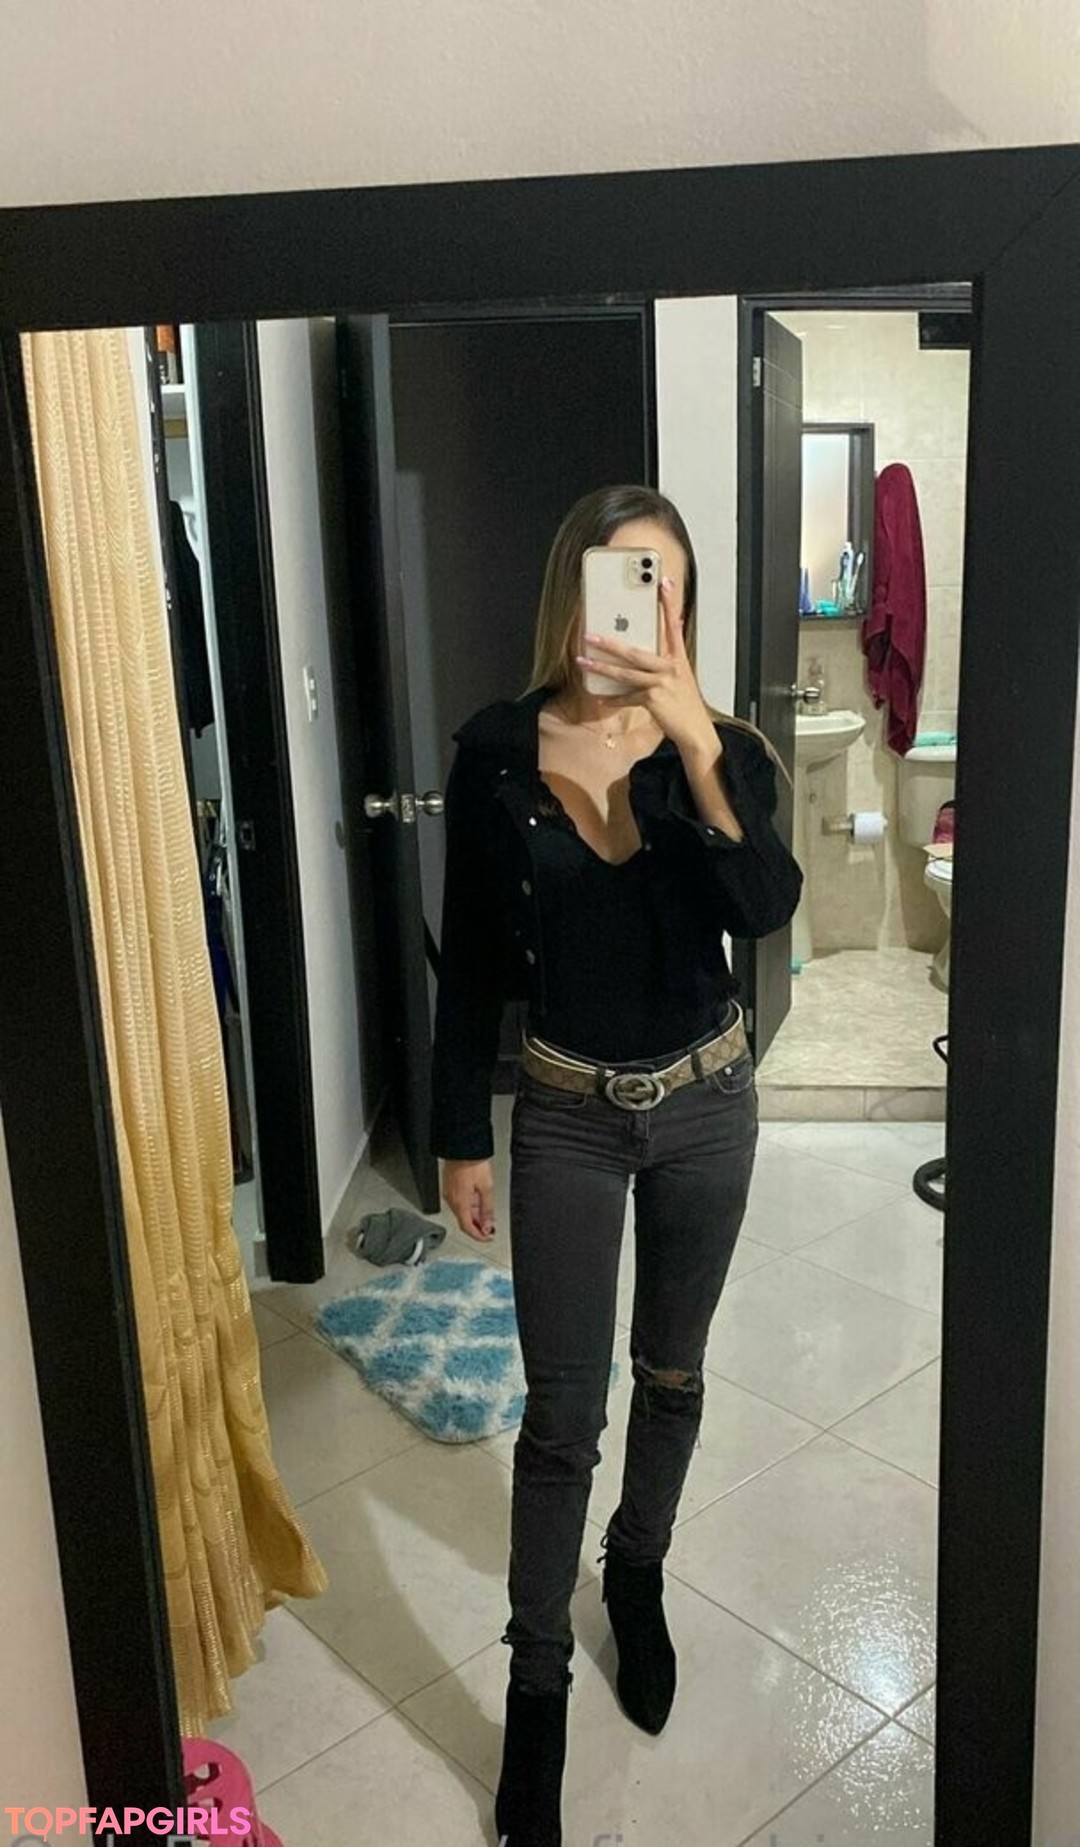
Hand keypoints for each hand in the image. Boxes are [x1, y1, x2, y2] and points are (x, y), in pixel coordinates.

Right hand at [441, 1158, 496, 1241]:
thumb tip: (487, 1225)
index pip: (467, 1228)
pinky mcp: (450, 1187)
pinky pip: (459, 1203)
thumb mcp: (486, 1188)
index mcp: (460, 1203)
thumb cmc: (473, 1163)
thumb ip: (487, 1210)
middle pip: (464, 1221)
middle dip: (477, 1227)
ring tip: (486, 1217)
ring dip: (473, 1217)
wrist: (462, 1147)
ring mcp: (449, 1193)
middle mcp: (452, 1200)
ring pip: (461, 1212)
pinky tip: (477, 1204)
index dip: (478, 1236)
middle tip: (489, 1229)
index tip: (487, 1238)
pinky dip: (469, 1208)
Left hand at [576, 578, 719, 758]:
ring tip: (584, 662)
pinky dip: (614, 698)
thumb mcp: (682, 676)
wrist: (696, 730)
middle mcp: (671, 667)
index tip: (664, 582)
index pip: (673, 624)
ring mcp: (662, 682)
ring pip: (625, 672)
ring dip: (601, 667)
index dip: (669, 603)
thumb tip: (675, 629)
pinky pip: (627, 696)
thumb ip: (672, 656)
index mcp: (678, 658)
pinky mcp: (654, 699)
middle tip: (590, 634)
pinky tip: (601, 698)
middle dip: (610, 643)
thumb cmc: (686, 704)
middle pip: (635, 650)